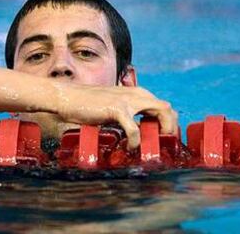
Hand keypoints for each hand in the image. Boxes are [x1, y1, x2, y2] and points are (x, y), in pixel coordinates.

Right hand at [54, 83, 177, 149]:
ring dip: (162, 130)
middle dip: (171, 127)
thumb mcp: (113, 105)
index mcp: (136, 93)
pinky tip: (130, 147)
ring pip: (161, 111)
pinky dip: (135, 141)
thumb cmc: (88, 103)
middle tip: (163, 144)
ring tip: (154, 145)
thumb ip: (127, 113)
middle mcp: (136, 94)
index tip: (164, 137)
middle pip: (167, 108)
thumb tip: (136, 130)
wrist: (69, 97)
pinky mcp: (117, 109)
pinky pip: (134, 129)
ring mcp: (127, 100)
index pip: (163, 105)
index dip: (168, 122)